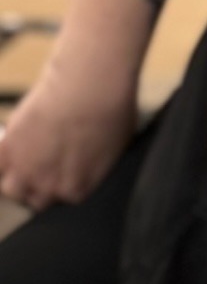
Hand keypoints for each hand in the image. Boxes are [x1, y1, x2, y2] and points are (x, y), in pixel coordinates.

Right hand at [0, 57, 136, 211]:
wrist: (88, 84)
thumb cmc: (111, 107)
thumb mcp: (119, 142)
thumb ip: (99, 163)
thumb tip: (96, 161)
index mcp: (78, 188)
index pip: (66, 198)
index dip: (66, 182)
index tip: (67, 170)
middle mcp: (48, 187)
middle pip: (37, 199)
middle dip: (42, 184)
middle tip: (47, 163)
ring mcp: (24, 170)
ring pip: (12, 188)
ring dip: (19, 176)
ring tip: (28, 159)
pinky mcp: (7, 149)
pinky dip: (4, 158)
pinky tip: (14, 147)